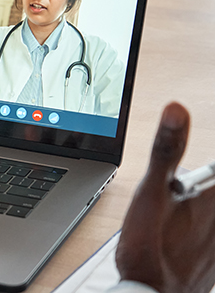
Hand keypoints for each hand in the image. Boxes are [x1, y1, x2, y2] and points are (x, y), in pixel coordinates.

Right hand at [116, 102, 214, 292]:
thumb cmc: (149, 247)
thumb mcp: (150, 191)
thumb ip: (166, 149)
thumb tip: (176, 110)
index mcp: (214, 196)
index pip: (212, 173)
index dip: (197, 174)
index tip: (177, 183)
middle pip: (208, 188)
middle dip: (197, 186)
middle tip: (173, 192)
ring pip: (208, 211)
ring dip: (197, 206)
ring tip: (174, 213)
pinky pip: (210, 234)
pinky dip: (199, 227)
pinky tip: (183, 231)